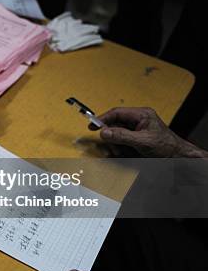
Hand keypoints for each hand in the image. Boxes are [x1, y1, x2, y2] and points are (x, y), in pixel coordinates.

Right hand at [89, 107, 206, 157]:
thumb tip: (104, 132)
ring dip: (115, 142)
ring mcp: (138, 128)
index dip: (103, 119)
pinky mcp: (137, 136)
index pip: (117, 113)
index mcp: (141, 114)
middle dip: (111, 135)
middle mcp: (139, 119)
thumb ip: (122, 136)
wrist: (178, 157)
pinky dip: (120, 145)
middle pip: (116, 123)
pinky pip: (122, 138)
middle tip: (109, 144)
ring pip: (117, 132)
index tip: (92, 126)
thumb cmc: (166, 146)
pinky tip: (123, 151)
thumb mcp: (142, 141)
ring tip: (119, 151)